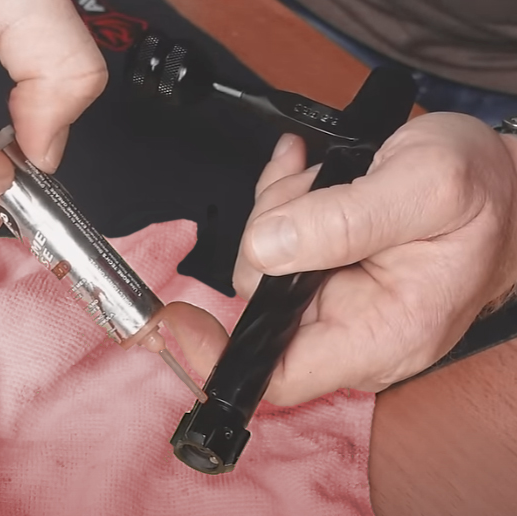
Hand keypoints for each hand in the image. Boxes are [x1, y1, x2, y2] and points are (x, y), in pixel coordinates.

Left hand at [166, 112, 516, 405]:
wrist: (507, 183)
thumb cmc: (484, 190)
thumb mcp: (422, 188)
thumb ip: (343, 220)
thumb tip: (266, 248)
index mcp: (380, 335)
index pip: (276, 376)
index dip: (218, 353)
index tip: (179, 319)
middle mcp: (354, 331)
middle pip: (258, 303)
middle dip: (266, 236)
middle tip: (308, 194)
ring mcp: (338, 303)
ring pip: (261, 262)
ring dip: (279, 210)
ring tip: (327, 180)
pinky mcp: (328, 274)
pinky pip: (276, 241)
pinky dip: (284, 202)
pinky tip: (310, 174)